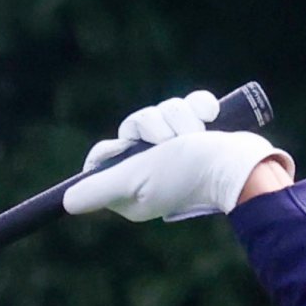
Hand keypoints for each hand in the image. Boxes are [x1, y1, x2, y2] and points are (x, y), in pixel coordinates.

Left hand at [63, 90, 289, 224]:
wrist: (239, 164)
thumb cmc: (185, 173)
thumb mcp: (135, 181)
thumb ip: (100, 188)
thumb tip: (66, 202)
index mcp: (133, 187)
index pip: (104, 160)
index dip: (111, 150)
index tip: (124, 149)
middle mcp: (152, 168)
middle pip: (134, 125)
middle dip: (153, 125)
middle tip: (170, 141)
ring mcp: (178, 148)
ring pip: (162, 110)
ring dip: (180, 116)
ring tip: (197, 133)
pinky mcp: (201, 131)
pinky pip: (190, 103)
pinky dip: (200, 106)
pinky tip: (211, 116)